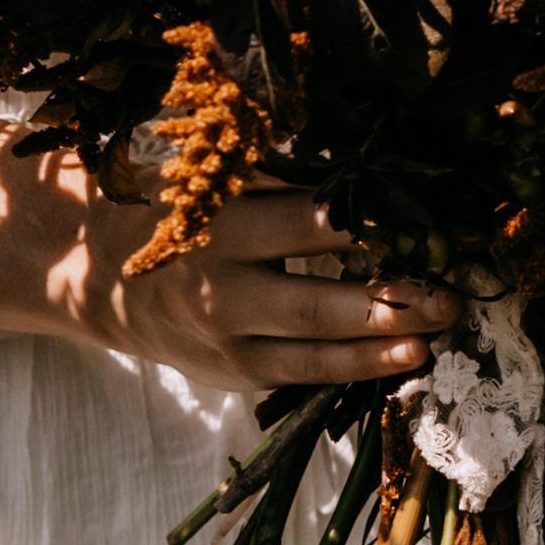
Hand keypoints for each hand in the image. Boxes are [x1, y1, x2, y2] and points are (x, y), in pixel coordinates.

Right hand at [95, 189, 455, 387]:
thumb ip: (279, 179)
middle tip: (450, 294)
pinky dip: (355, 367)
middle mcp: (223, 290)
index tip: (429, 215)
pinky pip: (303, 374)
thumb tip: (371, 170)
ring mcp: (228, 340)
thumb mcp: (212, 180)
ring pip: (317, 348)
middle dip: (393, 300)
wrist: (94, 274)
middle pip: (321, 301)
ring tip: (438, 333)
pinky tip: (403, 359)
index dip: (374, 222)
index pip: (311, 224)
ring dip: (384, 343)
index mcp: (221, 226)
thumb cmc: (170, 208)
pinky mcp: (234, 373)